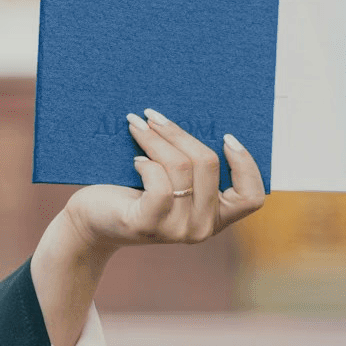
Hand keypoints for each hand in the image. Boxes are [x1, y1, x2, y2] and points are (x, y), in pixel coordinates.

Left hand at [65, 109, 266, 251]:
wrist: (94, 220)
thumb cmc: (134, 191)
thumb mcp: (173, 179)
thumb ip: (193, 164)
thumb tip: (202, 117)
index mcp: (217, 218)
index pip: (251, 197)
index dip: (245, 163)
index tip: (226, 136)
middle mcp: (202, 229)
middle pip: (209, 165)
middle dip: (179, 133)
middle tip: (154, 114)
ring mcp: (177, 230)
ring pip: (181, 167)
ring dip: (156, 139)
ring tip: (138, 125)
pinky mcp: (149, 225)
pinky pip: (159, 182)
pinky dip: (147, 163)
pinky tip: (135, 160)